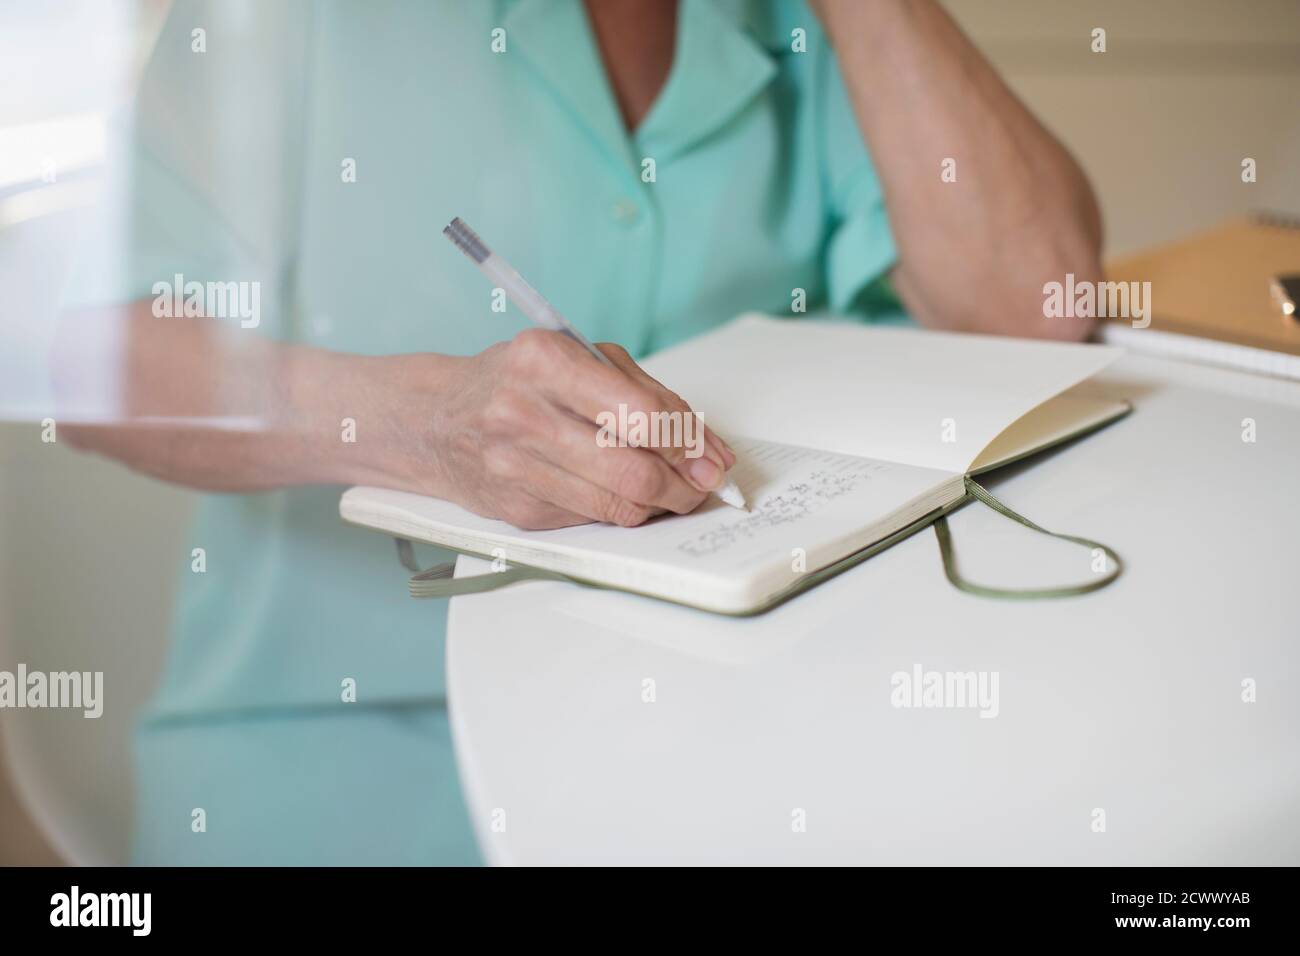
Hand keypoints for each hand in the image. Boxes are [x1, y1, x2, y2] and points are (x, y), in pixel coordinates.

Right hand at [377, 329, 735, 529]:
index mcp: (544, 360)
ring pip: (617, 505)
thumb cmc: (517, 381)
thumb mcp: (578, 357)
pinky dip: (622, 512)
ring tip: (671, 492)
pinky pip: (592, 520)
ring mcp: (515, 465)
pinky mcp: (516, 507)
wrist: (435, 419)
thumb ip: (646, 394)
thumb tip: (708, 448)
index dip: (691, 445)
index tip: (715, 459)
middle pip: (634, 470)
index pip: (642, 415)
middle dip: (684, 486)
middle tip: (702, 486)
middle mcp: (524, 412)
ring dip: (659, 505)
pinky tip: (625, 497)